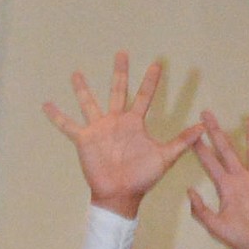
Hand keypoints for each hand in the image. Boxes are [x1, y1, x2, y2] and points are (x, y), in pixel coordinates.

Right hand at [43, 51, 202, 218]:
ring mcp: (99, 129)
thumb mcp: (164, 158)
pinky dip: (56, 116)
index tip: (157, 64)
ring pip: (89, 103)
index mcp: (134, 124)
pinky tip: (46, 104)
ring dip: (82, 89)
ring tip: (76, 73)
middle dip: (120, 72)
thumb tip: (202, 128)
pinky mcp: (84, 140)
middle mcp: (116, 122)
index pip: (144, 97)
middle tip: (122, 52)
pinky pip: (67, 126)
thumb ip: (181, 142)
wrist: (120, 195)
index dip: (150, 81)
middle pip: (118, 91)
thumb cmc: (142, 179)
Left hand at [188, 112, 248, 248]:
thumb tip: (189, 190)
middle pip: (227, 151)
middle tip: (207, 113)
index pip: (211, 163)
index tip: (192, 131)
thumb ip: (202, 210)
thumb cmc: (239, 241)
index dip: (201, 148)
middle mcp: (241, 181)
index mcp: (226, 188)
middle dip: (217, 132)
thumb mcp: (217, 227)